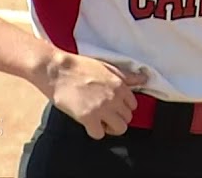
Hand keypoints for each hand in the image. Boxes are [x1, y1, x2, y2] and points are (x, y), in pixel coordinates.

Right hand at [33, 51, 148, 139]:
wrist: (57, 70)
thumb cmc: (80, 67)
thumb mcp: (108, 68)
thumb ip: (127, 77)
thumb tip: (144, 79)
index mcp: (120, 85)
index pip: (133, 105)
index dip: (123, 107)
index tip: (114, 106)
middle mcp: (114, 98)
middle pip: (128, 118)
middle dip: (118, 117)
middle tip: (106, 114)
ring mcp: (102, 108)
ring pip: (119, 129)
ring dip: (110, 127)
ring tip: (100, 121)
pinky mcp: (88, 118)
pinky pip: (99, 134)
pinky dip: (94, 131)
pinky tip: (89, 123)